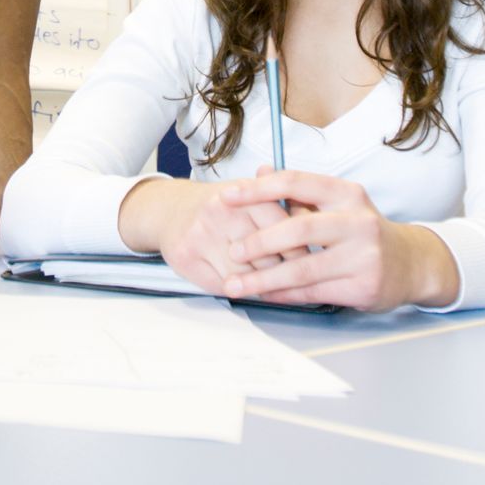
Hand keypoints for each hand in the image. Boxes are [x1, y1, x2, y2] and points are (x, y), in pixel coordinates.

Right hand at [153, 172, 298, 295]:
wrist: (171, 210)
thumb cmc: (221, 208)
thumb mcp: (252, 197)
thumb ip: (284, 205)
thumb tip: (313, 216)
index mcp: (244, 195)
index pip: (283, 231)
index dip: (299, 251)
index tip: (308, 262)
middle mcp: (221, 212)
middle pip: (267, 257)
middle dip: (281, 272)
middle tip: (290, 279)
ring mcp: (201, 235)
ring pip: (245, 276)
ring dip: (259, 284)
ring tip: (267, 283)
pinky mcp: (186, 257)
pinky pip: (222, 285)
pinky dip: (236, 289)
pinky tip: (241, 284)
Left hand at [214, 169, 457, 311]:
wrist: (411, 264)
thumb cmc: (364, 231)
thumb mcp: (339, 204)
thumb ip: (300, 193)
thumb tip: (260, 170)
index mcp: (346, 193)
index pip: (296, 183)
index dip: (258, 189)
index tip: (226, 197)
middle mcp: (357, 221)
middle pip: (299, 228)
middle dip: (260, 241)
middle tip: (232, 250)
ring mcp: (362, 256)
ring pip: (302, 268)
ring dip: (264, 277)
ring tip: (235, 283)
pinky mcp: (362, 286)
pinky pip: (313, 292)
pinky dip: (283, 294)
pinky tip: (263, 293)